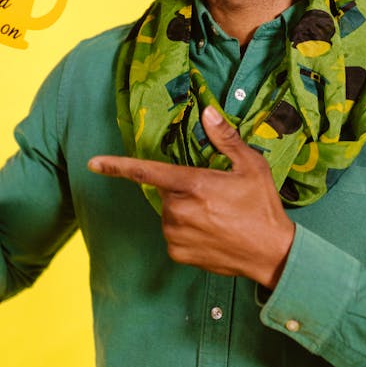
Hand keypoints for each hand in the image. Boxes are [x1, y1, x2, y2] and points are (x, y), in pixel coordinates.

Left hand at [89, 105, 294, 288]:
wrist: (271, 254)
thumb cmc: (262, 208)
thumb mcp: (251, 166)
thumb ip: (225, 138)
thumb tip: (208, 112)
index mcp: (194, 184)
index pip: (147, 172)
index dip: (117, 166)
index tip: (94, 163)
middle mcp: (179, 210)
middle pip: (166, 191)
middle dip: (183, 189)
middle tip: (215, 196)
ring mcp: (176, 234)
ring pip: (168, 213)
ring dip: (184, 211)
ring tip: (217, 216)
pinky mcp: (177, 253)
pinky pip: (172, 235)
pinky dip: (186, 231)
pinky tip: (211, 233)